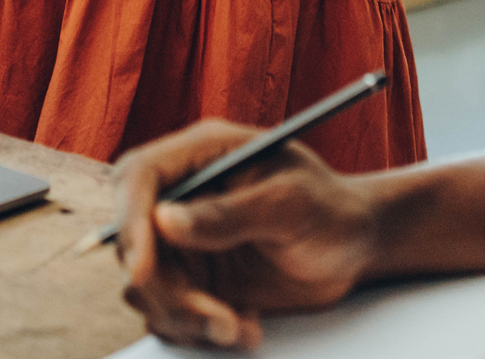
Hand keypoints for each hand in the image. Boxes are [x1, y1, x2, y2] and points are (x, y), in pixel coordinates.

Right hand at [113, 120, 380, 349]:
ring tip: (240, 326)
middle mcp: (183, 195)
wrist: (354, 248)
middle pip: (132, 241)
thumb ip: (231, 212)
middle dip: (166, 289)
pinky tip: (243, 325)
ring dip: (185, 317)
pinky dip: (197, 331)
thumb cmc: (332, 210)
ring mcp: (185, 241)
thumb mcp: (292, 204)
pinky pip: (168, 312)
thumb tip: (165, 220)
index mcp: (202, 154)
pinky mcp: (194, 279)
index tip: (145, 270)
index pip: (137, 177)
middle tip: (217, 319)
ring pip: (146, 285)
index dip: (129, 221)